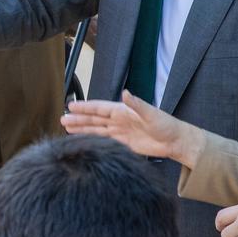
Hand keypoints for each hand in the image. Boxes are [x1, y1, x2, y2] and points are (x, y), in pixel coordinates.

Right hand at [61, 90, 203, 166]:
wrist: (175, 142)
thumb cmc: (166, 124)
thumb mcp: (151, 113)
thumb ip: (137, 104)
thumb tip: (125, 93)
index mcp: (122, 111)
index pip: (99, 108)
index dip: (85, 107)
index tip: (71, 106)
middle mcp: (118, 120)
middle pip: (94, 119)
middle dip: (79, 119)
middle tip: (62, 118)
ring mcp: (120, 132)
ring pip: (97, 129)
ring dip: (82, 129)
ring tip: (67, 128)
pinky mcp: (124, 143)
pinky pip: (104, 140)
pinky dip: (93, 139)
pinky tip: (83, 140)